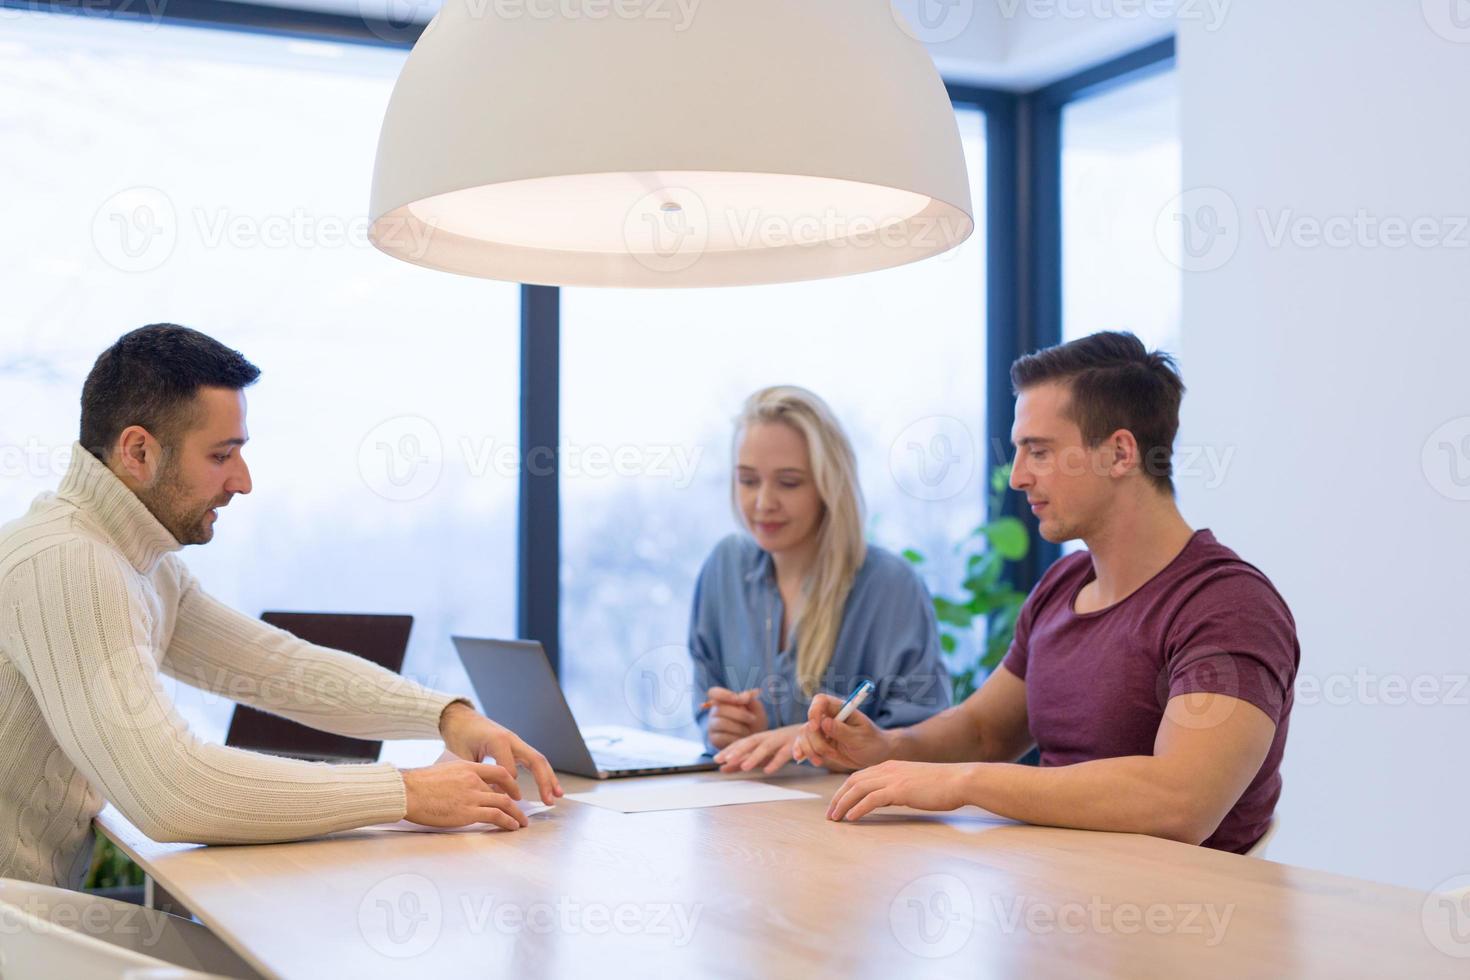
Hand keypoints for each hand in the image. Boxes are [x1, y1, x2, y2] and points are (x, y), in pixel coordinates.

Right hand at [400, 759, 530, 830]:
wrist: (407, 792)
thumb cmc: (417, 785)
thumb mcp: (443, 772)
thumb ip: (458, 778)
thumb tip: (462, 787)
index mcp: (467, 767)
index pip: (497, 772)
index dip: (510, 782)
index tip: (514, 791)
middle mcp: (473, 779)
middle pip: (503, 790)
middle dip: (515, 801)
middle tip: (520, 809)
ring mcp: (472, 795)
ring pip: (503, 803)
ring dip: (515, 814)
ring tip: (521, 822)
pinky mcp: (468, 812)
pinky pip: (496, 816)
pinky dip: (507, 821)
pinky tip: (511, 826)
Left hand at [438, 701, 562, 803]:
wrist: (460, 718)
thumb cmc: (459, 736)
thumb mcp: (463, 757)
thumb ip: (478, 776)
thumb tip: (494, 796)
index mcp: (497, 741)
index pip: (509, 771)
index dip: (507, 789)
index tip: (503, 802)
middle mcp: (512, 739)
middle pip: (535, 760)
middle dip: (544, 781)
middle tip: (549, 801)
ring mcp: (516, 741)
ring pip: (538, 760)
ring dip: (549, 778)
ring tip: (557, 795)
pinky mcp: (516, 745)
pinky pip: (533, 760)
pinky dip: (543, 773)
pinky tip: (549, 786)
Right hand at [704, 687, 768, 749]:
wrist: (755, 742)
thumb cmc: (754, 722)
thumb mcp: (755, 708)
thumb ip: (749, 699)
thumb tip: (744, 696)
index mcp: (723, 700)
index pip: (714, 692)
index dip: (724, 695)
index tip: (740, 700)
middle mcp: (714, 712)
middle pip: (720, 709)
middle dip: (740, 714)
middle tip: (753, 719)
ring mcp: (712, 726)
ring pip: (721, 723)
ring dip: (739, 727)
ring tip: (748, 731)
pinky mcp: (713, 739)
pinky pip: (722, 737)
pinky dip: (735, 738)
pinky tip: (742, 739)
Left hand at [713, 724, 802, 773]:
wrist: (814, 731)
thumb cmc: (785, 743)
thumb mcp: (764, 752)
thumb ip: (744, 759)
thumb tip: (722, 768)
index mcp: (762, 737)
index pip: (742, 742)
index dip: (730, 749)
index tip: (716, 759)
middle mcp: (770, 736)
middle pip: (752, 741)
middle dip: (738, 750)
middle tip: (725, 760)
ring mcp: (783, 739)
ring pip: (767, 746)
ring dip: (755, 756)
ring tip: (744, 767)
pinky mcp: (796, 745)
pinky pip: (786, 753)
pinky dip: (777, 761)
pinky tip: (768, 770)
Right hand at [791, 693, 894, 770]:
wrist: (875, 755)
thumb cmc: (872, 742)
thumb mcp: (860, 738)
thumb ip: (842, 731)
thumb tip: (824, 723)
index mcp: (841, 709)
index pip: (821, 701)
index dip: (815, 711)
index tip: (817, 727)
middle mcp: (829, 717)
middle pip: (810, 723)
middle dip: (816, 741)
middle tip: (830, 753)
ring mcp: (822, 730)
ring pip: (804, 734)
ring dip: (810, 749)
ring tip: (822, 760)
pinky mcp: (819, 742)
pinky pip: (803, 743)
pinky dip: (801, 751)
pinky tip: (801, 758)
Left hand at [826, 761, 977, 821]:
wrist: (959, 780)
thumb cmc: (941, 785)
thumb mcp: (913, 782)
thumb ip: (896, 788)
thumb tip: (884, 800)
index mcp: (890, 766)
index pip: (859, 776)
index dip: (845, 790)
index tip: (837, 804)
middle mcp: (888, 769)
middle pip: (853, 781)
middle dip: (838, 797)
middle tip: (830, 814)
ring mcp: (893, 778)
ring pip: (858, 789)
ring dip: (843, 804)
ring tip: (835, 818)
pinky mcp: (900, 790)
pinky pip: (872, 799)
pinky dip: (858, 808)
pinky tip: (851, 818)